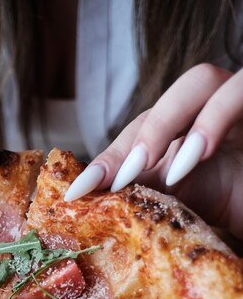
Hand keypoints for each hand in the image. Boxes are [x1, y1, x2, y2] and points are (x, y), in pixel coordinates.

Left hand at [65, 64, 242, 238]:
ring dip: (170, 122)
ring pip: (202, 82)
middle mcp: (211, 114)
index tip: (72, 194)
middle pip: (166, 98)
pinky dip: (214, 120)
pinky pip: (241, 91)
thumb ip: (142, 198)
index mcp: (186, 136)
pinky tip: (196, 156)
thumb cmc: (232, 216)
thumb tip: (83, 206)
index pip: (138, 132)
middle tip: (113, 183)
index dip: (104, 160)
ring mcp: (239, 108)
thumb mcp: (180, 211)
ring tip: (151, 169)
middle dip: (136, 139)